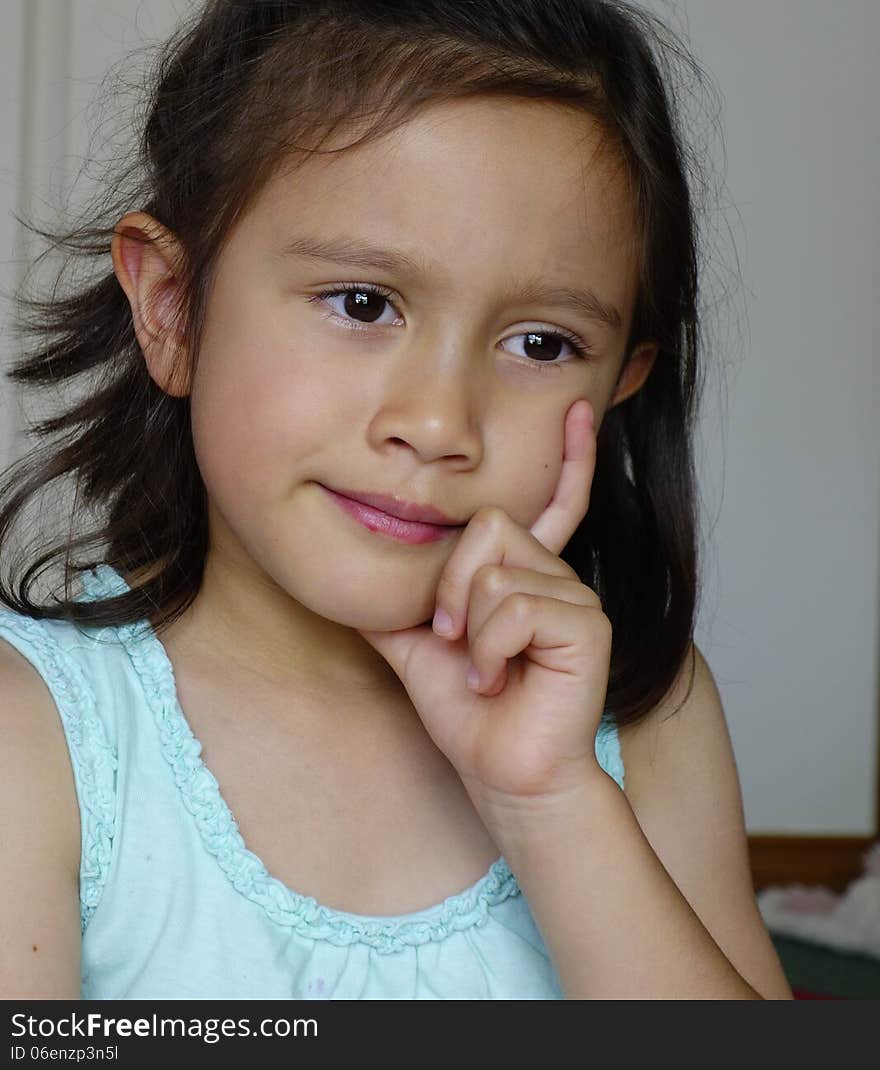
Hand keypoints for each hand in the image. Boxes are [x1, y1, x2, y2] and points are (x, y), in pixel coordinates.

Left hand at [359, 399, 610, 819]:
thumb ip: (395, 597)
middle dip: (450, 587)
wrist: (502, 775)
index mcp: (525, 570)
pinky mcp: (587, 624)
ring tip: (481, 669)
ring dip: (469, 629)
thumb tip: (348, 568)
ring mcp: (575, 597)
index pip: (552, 499)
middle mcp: (555, 573)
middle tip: (454, 639)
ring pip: (493, 569)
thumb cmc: (468, 713)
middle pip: (489, 524)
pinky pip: (512, 606)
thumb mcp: (414, 643)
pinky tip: (499, 680)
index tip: (579, 408)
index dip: (572, 453)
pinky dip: (489, 650)